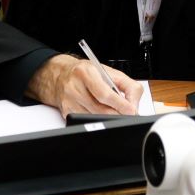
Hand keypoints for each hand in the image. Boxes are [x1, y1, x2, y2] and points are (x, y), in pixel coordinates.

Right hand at [27, 54, 143, 115]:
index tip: (132, 110)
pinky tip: (98, 111)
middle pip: (100, 110)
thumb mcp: (109, 72)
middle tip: (127, 113)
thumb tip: (134, 105)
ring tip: (112, 110)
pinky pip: (87, 122)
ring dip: (108, 118)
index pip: (104, 93)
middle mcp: (74, 86)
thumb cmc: (86, 73)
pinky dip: (97, 120)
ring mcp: (68, 101)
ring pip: (95, 118)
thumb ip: (127, 86)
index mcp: (86, 72)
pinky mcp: (66, 112)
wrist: (60, 75)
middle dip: (117, 114)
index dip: (120, 104)